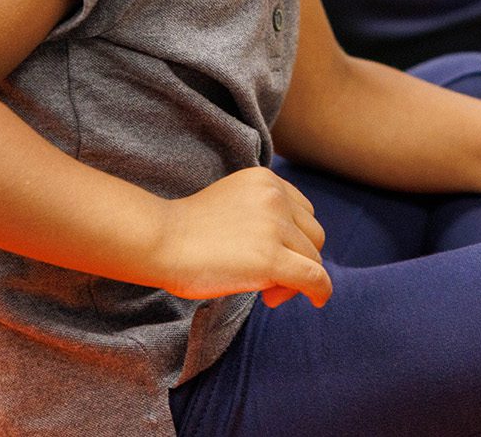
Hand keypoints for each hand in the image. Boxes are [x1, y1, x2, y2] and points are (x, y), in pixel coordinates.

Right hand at [151, 167, 331, 308]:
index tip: (269, 258)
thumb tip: (297, 257)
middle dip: (298, 259)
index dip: (293, 239)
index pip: (303, 212)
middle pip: (313, 235)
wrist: (160, 241)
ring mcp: (275, 227)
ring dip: (298, 278)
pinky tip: (317, 301)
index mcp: (266, 180)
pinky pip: (314, 278)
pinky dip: (320, 291)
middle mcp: (275, 196)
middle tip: (270, 281)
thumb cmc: (188, 232)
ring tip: (267, 292)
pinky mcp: (272, 258)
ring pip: (314, 258)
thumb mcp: (234, 206)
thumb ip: (263, 216)